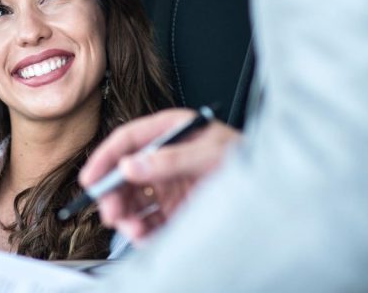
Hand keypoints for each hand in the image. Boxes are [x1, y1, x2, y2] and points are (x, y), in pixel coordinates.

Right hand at [79, 108, 240, 242]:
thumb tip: (131, 166)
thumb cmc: (249, 160)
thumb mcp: (211, 155)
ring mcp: (168, 185)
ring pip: (133, 200)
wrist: (277, 192)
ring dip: (126, 216)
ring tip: (133, 229)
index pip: (127, 141)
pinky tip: (144, 236)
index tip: (91, 179)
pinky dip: (142, 232)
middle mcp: (164, 158)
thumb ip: (170, 160)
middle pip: (124, 174)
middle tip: (112, 213)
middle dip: (113, 195)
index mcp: (169, 132)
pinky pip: (149, 222)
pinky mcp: (175, 210)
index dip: (105, 159)